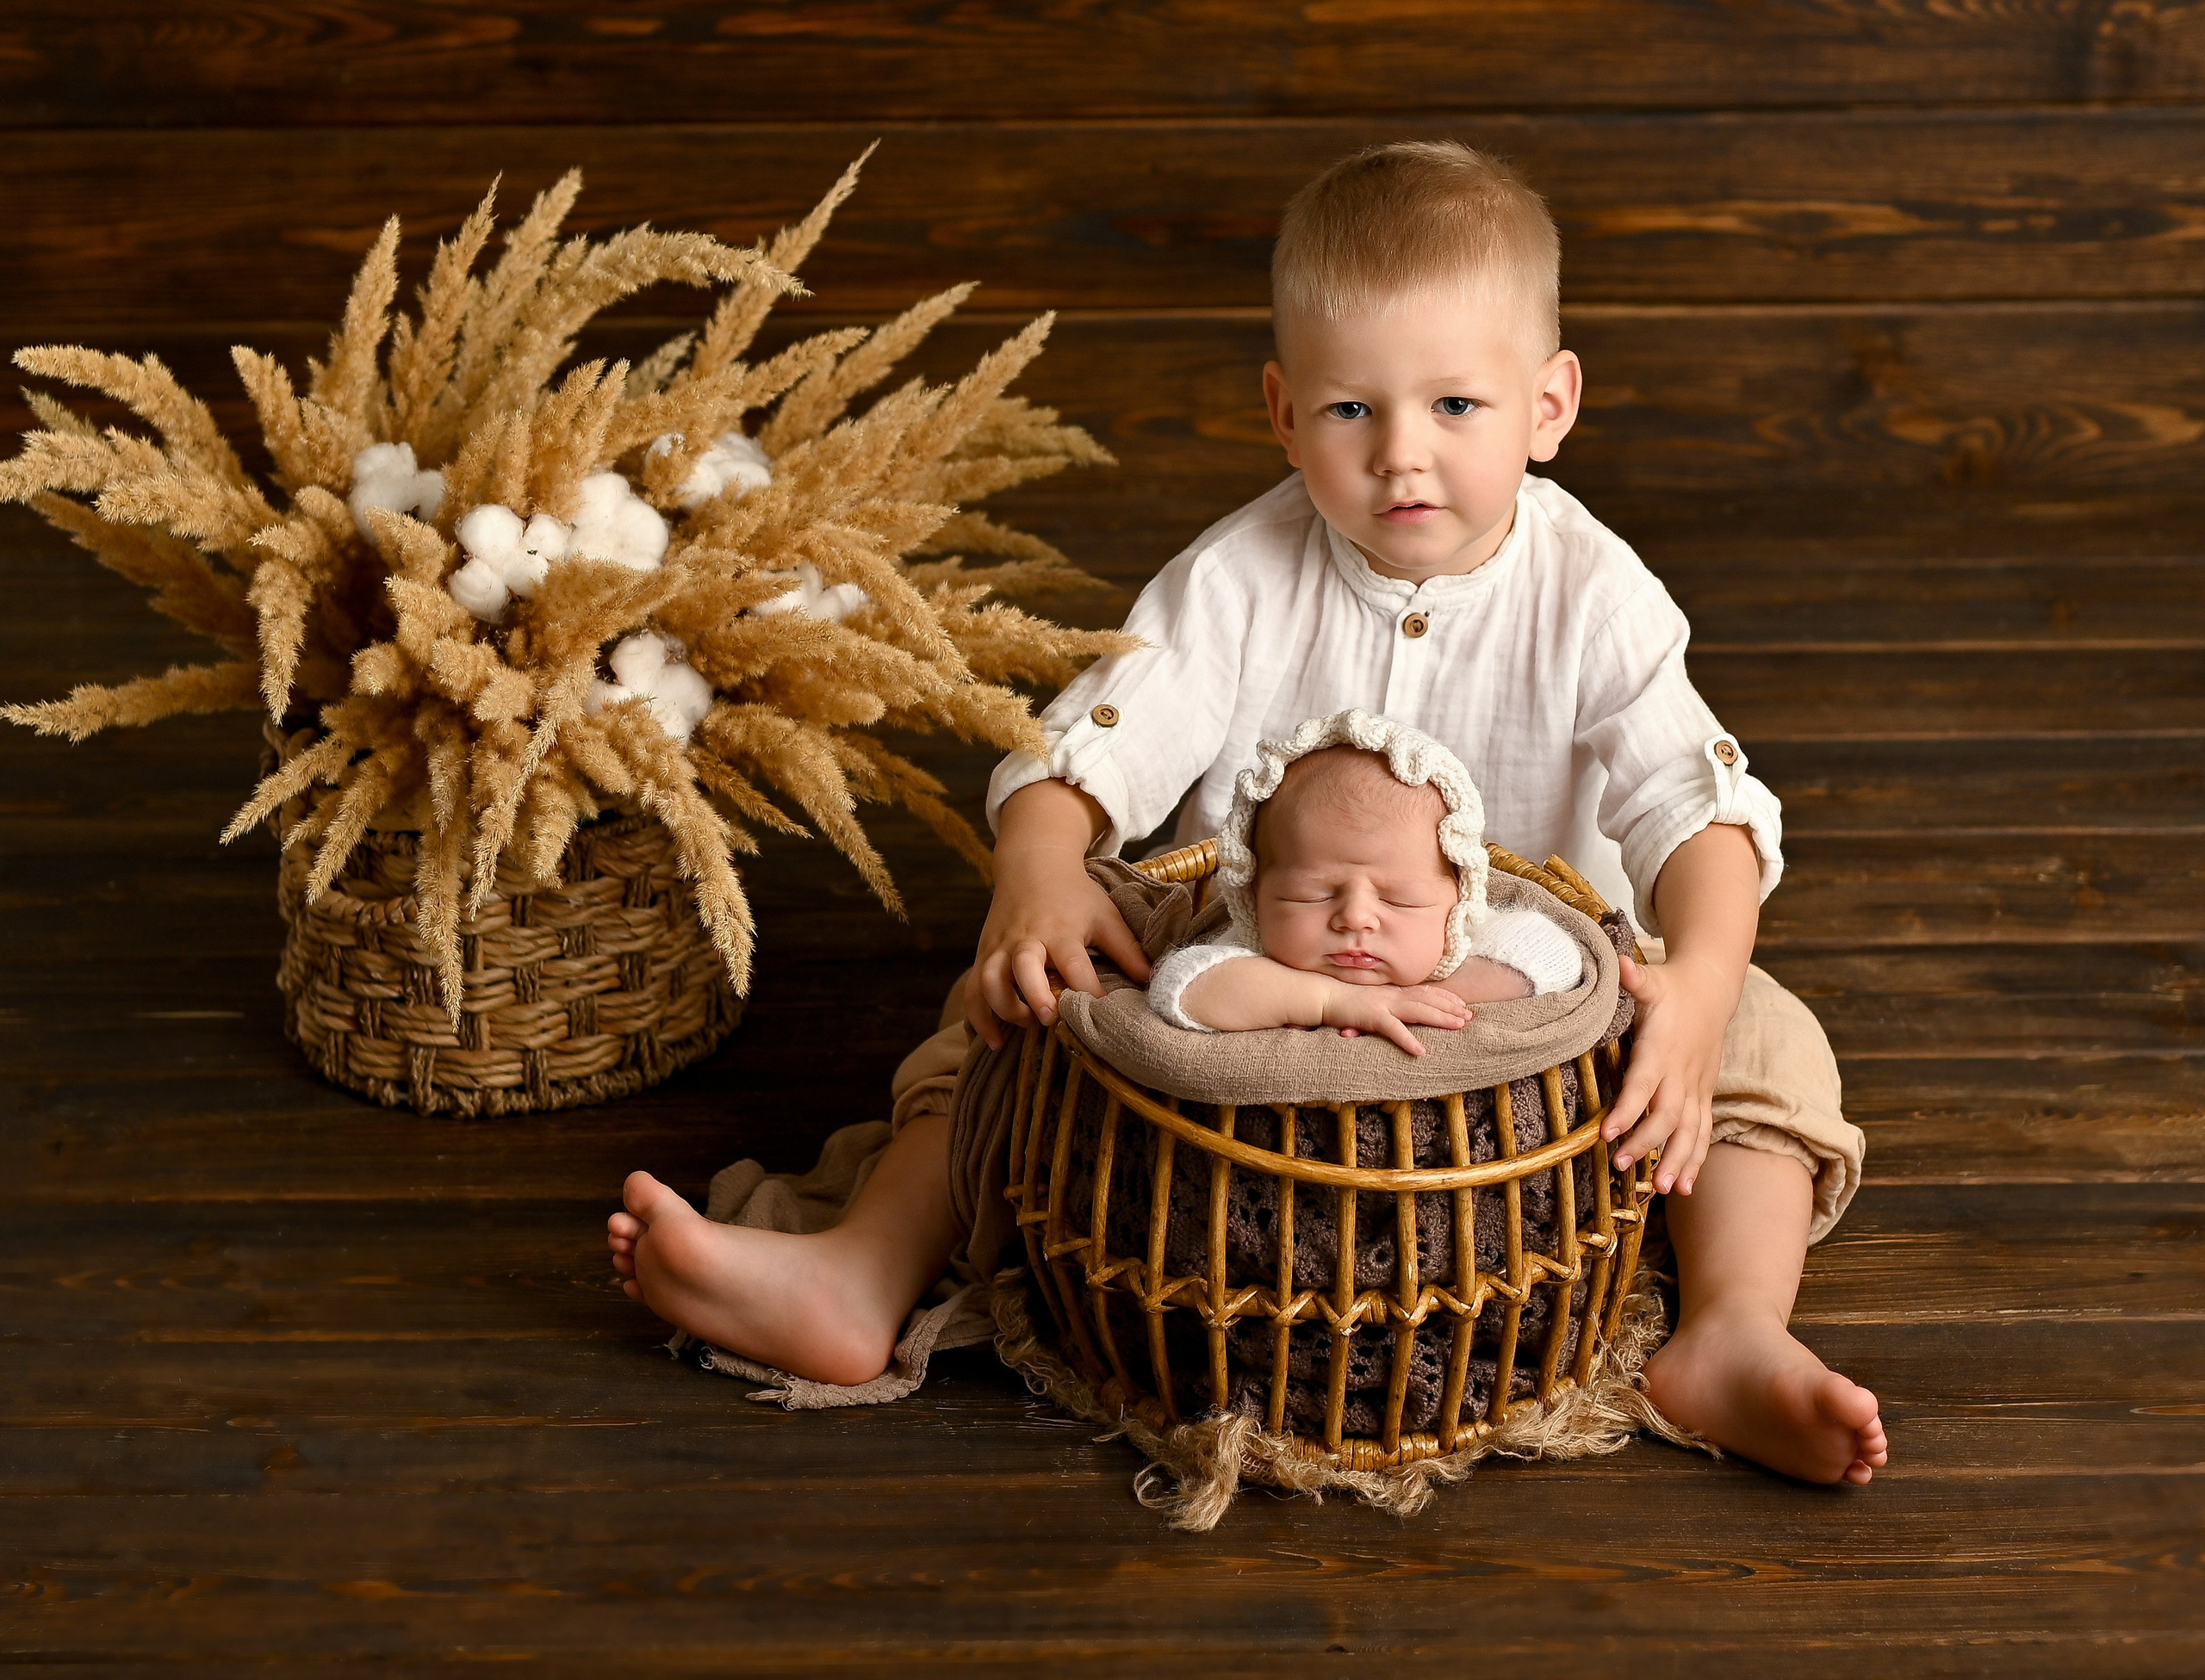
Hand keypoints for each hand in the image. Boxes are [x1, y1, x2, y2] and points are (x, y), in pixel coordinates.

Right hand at [966, 781, 1149, 1048]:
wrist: (1031, 865)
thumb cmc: (1074, 895)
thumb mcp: (1105, 915)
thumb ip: (1127, 949)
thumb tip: (1152, 980)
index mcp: (1060, 929)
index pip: (1073, 963)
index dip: (1087, 990)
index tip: (1102, 1013)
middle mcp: (1026, 939)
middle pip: (1023, 968)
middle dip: (1034, 995)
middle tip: (1049, 1018)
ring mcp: (1000, 947)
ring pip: (990, 980)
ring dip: (1004, 1009)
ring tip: (1026, 1026)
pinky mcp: (984, 954)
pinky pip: (971, 989)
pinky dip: (977, 1017)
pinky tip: (993, 1041)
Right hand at [1320, 982, 1470, 1056]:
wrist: (1324, 996)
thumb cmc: (1346, 1001)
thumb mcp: (1373, 1001)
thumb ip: (1388, 1006)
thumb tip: (1402, 1014)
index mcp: (1393, 992)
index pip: (1424, 992)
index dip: (1445, 998)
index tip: (1463, 1005)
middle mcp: (1392, 996)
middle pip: (1427, 1000)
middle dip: (1450, 1008)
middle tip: (1469, 1016)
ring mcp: (1383, 1005)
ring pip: (1418, 1011)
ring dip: (1439, 1018)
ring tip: (1458, 1026)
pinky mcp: (1372, 1017)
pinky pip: (1393, 1030)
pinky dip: (1407, 1040)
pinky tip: (1421, 1051)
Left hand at [1602, 951, 1733, 1193]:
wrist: (1711, 990)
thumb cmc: (1671, 988)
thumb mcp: (1651, 980)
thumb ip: (1633, 978)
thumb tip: (1617, 962)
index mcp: (1662, 1049)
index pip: (1643, 1084)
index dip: (1628, 1109)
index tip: (1607, 1132)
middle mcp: (1682, 1073)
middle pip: (1667, 1115)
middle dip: (1647, 1143)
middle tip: (1621, 1166)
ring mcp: (1697, 1087)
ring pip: (1690, 1130)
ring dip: (1677, 1160)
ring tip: (1662, 1189)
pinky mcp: (1704, 1095)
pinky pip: (1702, 1132)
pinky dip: (1695, 1160)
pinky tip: (1683, 1187)